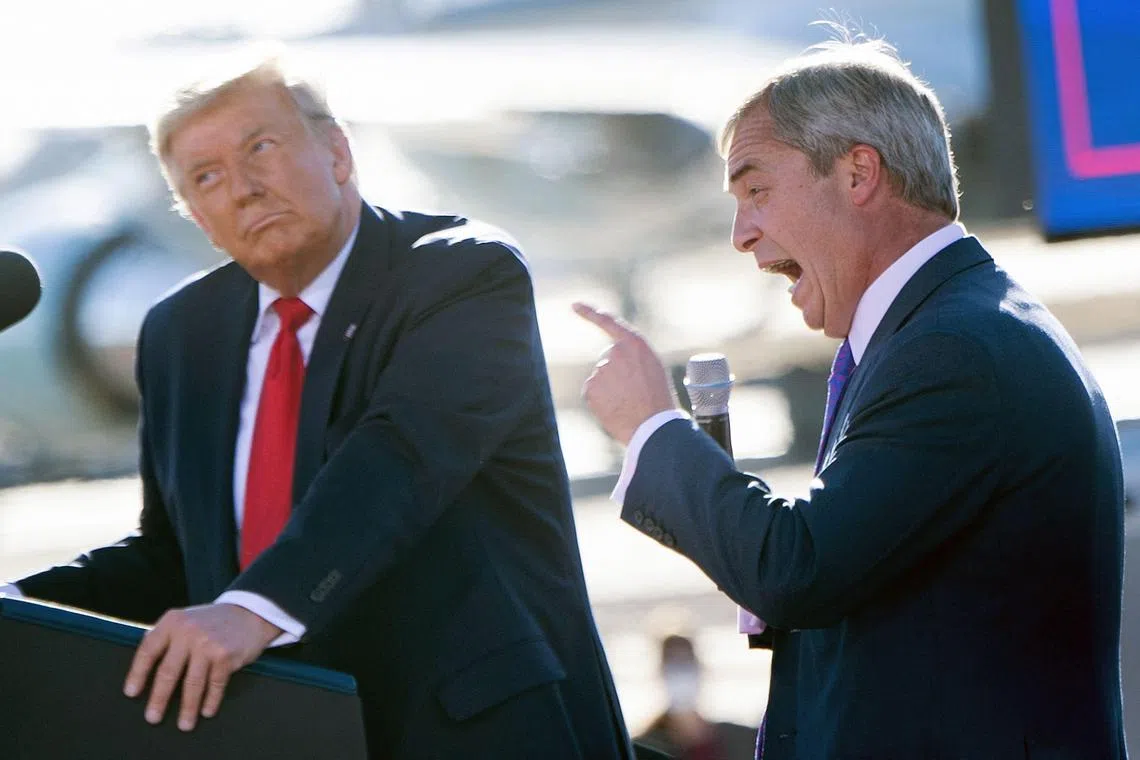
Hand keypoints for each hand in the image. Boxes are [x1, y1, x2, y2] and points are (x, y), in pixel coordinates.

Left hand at [123, 603, 281, 730]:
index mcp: (173, 622)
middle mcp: (188, 631)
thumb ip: (166, 635)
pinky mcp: (225, 655)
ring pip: (192, 683)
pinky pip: (215, 684)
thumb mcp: (186, 619)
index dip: (138, 674)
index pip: (148, 650)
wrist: (249, 613)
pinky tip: (206, 711)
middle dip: (159, 698)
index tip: (132, 693)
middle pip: (168, 671)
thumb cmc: (213, 621)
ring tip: (184, 724)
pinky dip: (210, 700)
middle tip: (153, 717)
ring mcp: (208, 643)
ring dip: (187, 707)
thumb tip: (145, 659)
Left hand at [573, 302, 674, 445]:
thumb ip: (632, 356)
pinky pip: (593, 392)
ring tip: (628, 401)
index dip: (590, 313)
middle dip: (616, 372)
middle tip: (633, 390)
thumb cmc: (657, 398)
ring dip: (610, 388)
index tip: (575, 305)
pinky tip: (615, 407)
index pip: (608, 322)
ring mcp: (601, 369)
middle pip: (608, 358)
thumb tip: (612, 358)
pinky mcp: (591, 387)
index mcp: (634, 343)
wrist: (652, 424)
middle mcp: (615, 352)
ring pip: (601, 377)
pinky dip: (601, 400)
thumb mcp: (651, 367)